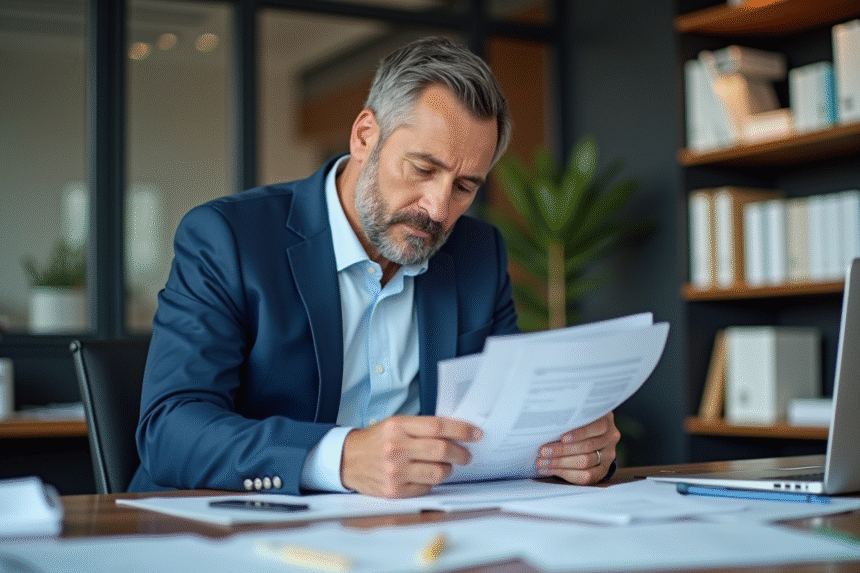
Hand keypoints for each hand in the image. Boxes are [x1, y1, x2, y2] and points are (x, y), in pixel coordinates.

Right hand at [340, 415, 482, 497]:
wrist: (347, 459)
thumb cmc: (376, 440)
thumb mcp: (395, 424)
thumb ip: (421, 427)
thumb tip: (455, 433)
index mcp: (398, 426)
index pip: (438, 426)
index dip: (461, 430)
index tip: (475, 434)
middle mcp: (396, 448)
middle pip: (442, 450)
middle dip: (461, 453)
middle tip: (466, 455)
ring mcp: (395, 471)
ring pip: (439, 472)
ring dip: (448, 469)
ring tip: (445, 466)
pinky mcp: (394, 490)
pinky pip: (426, 487)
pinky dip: (431, 482)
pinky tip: (424, 475)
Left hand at [535, 412, 619, 484]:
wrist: (591, 436)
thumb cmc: (577, 422)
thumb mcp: (577, 416)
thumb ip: (569, 418)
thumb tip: (545, 423)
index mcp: (605, 418)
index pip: (595, 427)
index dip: (578, 434)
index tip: (562, 438)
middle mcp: (610, 437)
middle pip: (587, 447)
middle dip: (561, 450)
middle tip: (542, 452)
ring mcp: (609, 454)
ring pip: (584, 462)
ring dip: (559, 463)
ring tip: (542, 462)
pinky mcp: (603, 469)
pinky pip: (585, 476)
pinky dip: (565, 474)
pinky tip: (550, 470)